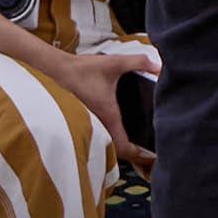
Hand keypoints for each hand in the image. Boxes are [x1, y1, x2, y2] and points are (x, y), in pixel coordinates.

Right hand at [51, 51, 158, 166]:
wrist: (58, 71)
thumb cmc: (85, 70)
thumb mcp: (115, 63)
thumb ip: (139, 62)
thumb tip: (158, 67)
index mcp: (109, 115)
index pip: (124, 147)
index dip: (138, 154)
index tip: (150, 155)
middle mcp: (100, 124)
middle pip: (117, 149)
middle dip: (133, 152)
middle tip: (147, 150)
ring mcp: (91, 124)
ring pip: (108, 143)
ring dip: (121, 144)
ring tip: (137, 140)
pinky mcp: (86, 119)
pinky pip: (101, 134)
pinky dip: (111, 136)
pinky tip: (120, 126)